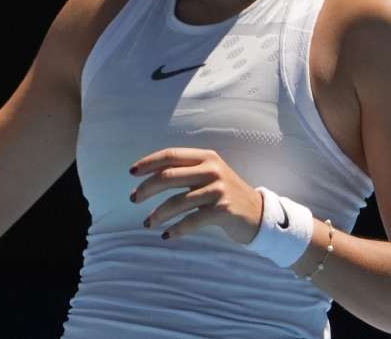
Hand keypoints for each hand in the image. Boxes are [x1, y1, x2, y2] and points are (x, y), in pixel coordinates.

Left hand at [129, 148, 264, 243]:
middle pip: (168, 176)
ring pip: (176, 202)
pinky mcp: (222, 211)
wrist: (258, 214)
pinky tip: (166, 235)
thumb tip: (150, 178)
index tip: (132, 172)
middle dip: (146, 188)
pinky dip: (175, 230)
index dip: (148, 162)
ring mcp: (218, 190)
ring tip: (148, 223)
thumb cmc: (225, 194)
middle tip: (133, 198)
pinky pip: (191, 221)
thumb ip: (186, 171)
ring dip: (157, 214)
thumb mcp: (210, 175)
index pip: (170, 155)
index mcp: (206, 157)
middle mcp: (212, 170)